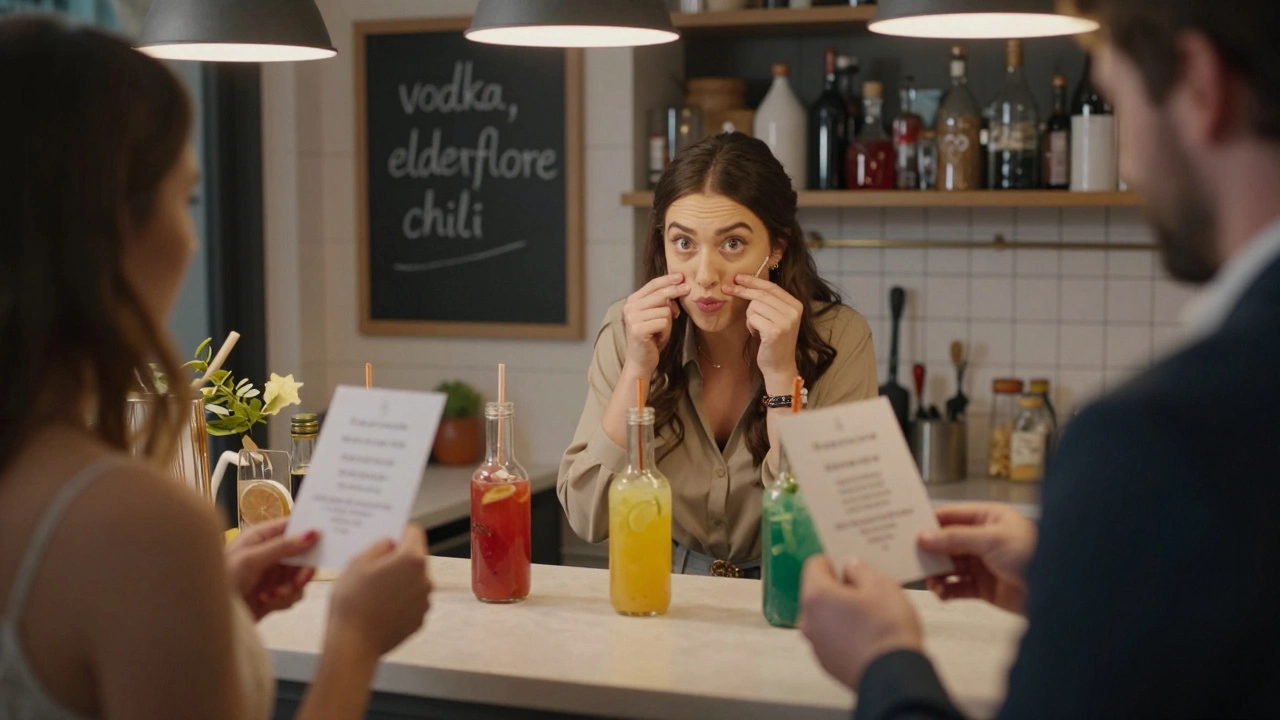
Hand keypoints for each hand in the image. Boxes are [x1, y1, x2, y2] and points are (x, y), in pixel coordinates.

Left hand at [224, 518, 318, 620]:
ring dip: (291, 588)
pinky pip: (294, 593)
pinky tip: (268, 602)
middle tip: (299, 580)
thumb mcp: (251, 559)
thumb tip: (312, 533)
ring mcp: (273, 574)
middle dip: (302, 569)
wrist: (207, 615)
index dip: (309, 531)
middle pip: (302, 554)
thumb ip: (283, 546)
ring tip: (272, 596)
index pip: (292, 526)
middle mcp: (270, 552)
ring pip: (300, 576)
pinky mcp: (274, 593)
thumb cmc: (222, 580)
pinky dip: (285, 599)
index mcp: (261, 536)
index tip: (323, 540)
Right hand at [328, 525, 432, 656]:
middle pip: (415, 557)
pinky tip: (380, 607)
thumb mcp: (358, 562)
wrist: (353, 645)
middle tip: (374, 567)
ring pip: (414, 580)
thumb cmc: (352, 600)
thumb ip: (379, 546)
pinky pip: (412, 600)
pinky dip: (401, 600)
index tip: (387, 538)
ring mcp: (425, 600)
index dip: (399, 531)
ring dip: (400, 580)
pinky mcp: (420, 619)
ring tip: (374, 591)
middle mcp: (426, 578)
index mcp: (412, 559)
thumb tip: (390, 542)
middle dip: (398, 558)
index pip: (414, 531)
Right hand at [622, 273, 689, 375]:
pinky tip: (657, 338)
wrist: (641, 361)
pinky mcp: (638, 329)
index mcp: (632, 301)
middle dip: (675, 292)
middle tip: (687, 289)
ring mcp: (632, 318)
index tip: (681, 276)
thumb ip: (663, 303)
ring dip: (668, 322)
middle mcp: (629, 307)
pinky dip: (665, 331)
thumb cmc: (651, 338)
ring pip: (664, 310)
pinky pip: (663, 323)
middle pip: (659, 294)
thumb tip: (678, 289)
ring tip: (660, 332)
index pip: (652, 285)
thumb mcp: (657, 316)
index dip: (667, 280)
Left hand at [726, 274, 801, 387]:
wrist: (780, 366)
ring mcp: (785, 321)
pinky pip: (752, 318)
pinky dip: (750, 326)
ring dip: (750, 317)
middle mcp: (793, 311)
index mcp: (796, 305)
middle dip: (743, 291)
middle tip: (728, 288)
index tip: (738, 277)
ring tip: (757, 328)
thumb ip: (768, 302)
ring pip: (754, 306)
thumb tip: (744, 283)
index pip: (772, 287)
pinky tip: (757, 334)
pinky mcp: (775, 331)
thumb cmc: (774, 341)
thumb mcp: (776, 318)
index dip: (753, 281)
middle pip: (761, 294)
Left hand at [799, 556, 922, 690]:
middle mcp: (808, 620)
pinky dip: (845, 632)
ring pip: (825, 617)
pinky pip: (832, 638)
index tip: (850, 563)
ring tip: (871, 613)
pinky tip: (869, 635)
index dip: (833, 560)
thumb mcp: (881, 585)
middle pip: (818, 592)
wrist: (894, 676)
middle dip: (839, 587)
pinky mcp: (828, 663)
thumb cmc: (886, 627)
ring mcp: (816, 645)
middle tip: (867, 588)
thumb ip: (861, 570)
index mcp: (816, 596)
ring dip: (842, 611)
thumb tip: (851, 567)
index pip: (814, 565)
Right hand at [918, 503, 1036, 614]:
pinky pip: (958, 587)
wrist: (1057, 590)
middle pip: (946, 543)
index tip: (908, 530)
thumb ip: (955, 538)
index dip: (930, 523)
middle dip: (930, 551)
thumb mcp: (990, 540)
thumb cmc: (1033, 554)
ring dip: (937, 574)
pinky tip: (942, 592)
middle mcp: (983, 539)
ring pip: (950, 566)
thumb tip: (925, 536)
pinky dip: (947, 590)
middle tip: (913, 558)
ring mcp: (983, 564)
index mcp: (987, 518)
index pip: (951, 516)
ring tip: (930, 581)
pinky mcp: (984, 587)